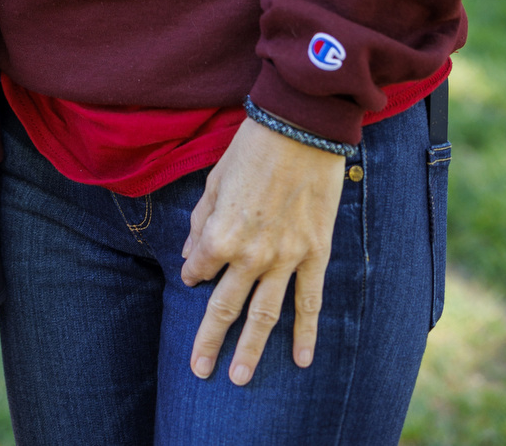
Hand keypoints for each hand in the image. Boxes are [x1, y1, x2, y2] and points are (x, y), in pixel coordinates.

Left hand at [181, 117, 345, 386]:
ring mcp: (285, 259)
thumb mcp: (214, 179)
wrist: (300, 129)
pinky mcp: (315, 254)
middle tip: (200, 370)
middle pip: (226, 307)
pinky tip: (302, 360)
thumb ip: (201, 220)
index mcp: (220, 234)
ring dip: (252, 348)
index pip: (200, 268)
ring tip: (239, 377)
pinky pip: (310, 303)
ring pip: (265, 315)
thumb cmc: (251, 148)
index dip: (193, 272)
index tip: (193, 274)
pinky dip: (307, 333)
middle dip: (210, 340)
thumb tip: (190, 254)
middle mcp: (250, 255)